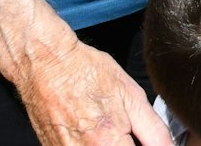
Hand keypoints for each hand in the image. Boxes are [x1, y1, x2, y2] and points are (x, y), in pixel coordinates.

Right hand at [15, 36, 171, 145]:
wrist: (45, 63)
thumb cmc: (86, 73)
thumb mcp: (132, 96)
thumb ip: (154, 132)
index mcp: (107, 143)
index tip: (147, 141)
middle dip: (129, 145)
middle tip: (129, 132)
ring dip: (113, 144)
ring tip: (114, 129)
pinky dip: (95, 145)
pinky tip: (96, 132)